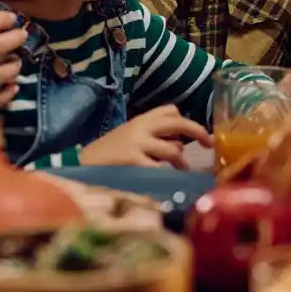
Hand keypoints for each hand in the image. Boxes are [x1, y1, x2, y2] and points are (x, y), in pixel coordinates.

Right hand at [79, 105, 211, 169]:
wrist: (82, 165)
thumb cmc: (107, 155)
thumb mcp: (128, 138)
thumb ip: (151, 138)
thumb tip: (179, 148)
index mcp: (140, 120)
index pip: (169, 110)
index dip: (184, 120)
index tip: (194, 133)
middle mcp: (141, 128)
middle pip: (178, 123)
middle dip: (197, 131)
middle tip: (208, 143)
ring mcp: (138, 145)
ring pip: (173, 149)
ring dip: (182, 162)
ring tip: (182, 171)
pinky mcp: (134, 163)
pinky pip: (160, 169)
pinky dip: (167, 175)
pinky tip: (165, 181)